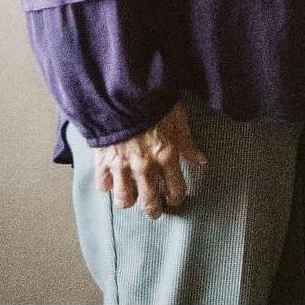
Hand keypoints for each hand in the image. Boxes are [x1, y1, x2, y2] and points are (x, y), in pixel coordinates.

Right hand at [93, 100, 205, 219]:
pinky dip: (108, 187)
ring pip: (124, 200)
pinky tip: (113, 183)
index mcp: (167, 155)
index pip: (175, 188)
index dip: (176, 197)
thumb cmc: (155, 102)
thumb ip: (188, 143)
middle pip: (149, 201)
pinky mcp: (102, 163)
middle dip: (154, 209)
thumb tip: (201, 161)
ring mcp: (122, 167)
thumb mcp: (179, 119)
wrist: (124, 92)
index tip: (175, 199)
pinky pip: (103, 187)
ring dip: (130, 201)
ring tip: (133, 198)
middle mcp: (145, 166)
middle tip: (155, 211)